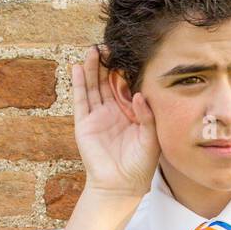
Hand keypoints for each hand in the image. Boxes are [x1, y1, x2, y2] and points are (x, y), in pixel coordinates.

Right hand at [70, 44, 160, 198]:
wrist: (121, 185)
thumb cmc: (140, 164)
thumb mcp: (151, 137)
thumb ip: (146, 115)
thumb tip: (137, 95)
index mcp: (131, 113)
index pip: (127, 86)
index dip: (126, 70)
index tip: (129, 52)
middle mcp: (113, 112)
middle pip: (108, 82)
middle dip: (108, 64)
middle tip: (109, 44)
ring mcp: (98, 117)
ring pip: (93, 86)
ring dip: (93, 68)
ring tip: (93, 50)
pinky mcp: (84, 124)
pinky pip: (80, 100)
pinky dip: (79, 83)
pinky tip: (79, 67)